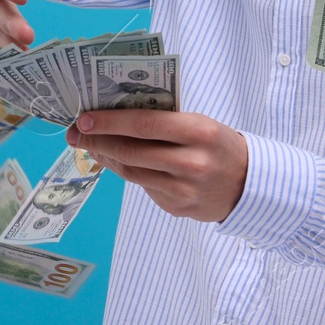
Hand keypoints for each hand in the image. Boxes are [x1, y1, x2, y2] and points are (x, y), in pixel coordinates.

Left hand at [66, 110, 247, 221]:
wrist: (249, 184)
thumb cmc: (217, 144)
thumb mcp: (198, 123)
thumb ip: (162, 120)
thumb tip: (112, 116)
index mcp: (199, 132)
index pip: (145, 124)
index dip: (110, 122)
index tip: (84, 119)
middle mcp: (191, 163)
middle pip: (131, 152)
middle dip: (97, 141)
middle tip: (75, 133)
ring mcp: (184, 190)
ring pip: (131, 172)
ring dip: (106, 157)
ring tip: (90, 145)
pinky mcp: (177, 208)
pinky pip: (143, 187)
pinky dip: (127, 171)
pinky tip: (116, 160)